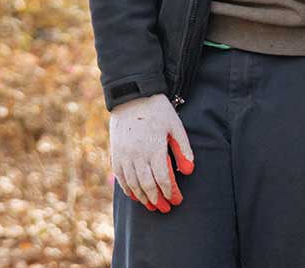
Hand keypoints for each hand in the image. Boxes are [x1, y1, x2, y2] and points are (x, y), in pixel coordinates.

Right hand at [109, 94, 194, 212]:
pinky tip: (135, 195)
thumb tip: (189, 172)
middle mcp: (137, 154)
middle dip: (158, 200)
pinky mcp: (115, 152)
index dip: (171, 193)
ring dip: (143, 198)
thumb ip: (183, 149)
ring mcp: (124, 154)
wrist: (131, 95)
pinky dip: (127, 188)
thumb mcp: (175, 126)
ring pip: (133, 184)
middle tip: (166, 209)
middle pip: (147, 185)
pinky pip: (120, 176)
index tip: (178, 200)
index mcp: (154, 148)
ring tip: (152, 206)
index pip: (163, 179)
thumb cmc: (157, 110)